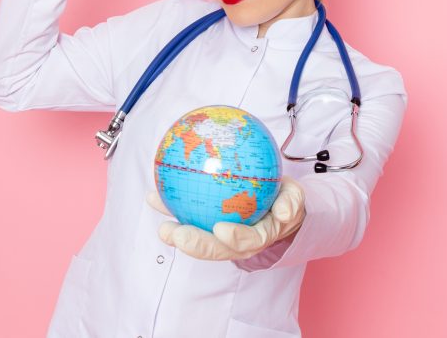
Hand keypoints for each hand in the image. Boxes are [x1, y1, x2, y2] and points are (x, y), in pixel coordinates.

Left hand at [145, 176, 305, 261]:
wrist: (275, 207)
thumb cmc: (283, 200)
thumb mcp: (294, 199)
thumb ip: (291, 204)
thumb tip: (285, 213)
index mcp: (258, 236)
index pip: (247, 242)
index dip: (234, 239)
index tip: (221, 229)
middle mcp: (236, 242)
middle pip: (216, 249)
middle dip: (194, 244)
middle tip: (174, 233)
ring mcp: (220, 237)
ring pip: (199, 240)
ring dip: (177, 234)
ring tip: (161, 225)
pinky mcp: (207, 226)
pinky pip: (189, 219)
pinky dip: (170, 209)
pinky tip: (152, 196)